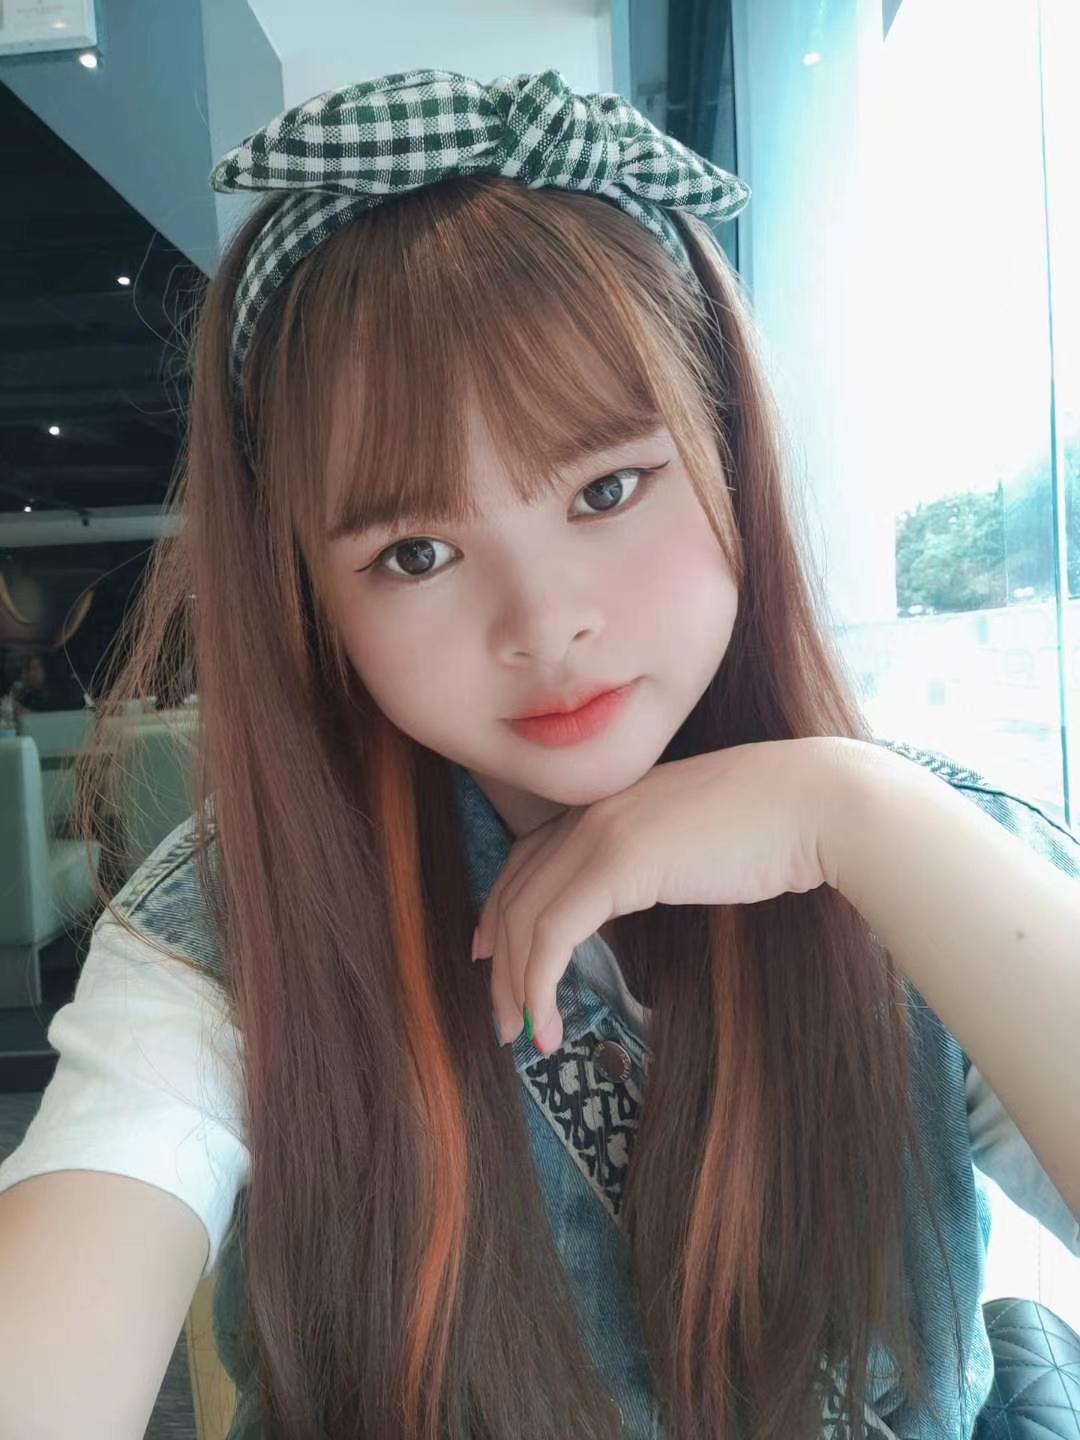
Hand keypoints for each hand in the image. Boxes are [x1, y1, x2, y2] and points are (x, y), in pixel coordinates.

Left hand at [473, 736, 853, 1053]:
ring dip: (514, 985)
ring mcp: (600, 831)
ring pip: (524, 916)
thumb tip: (635, 892)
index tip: (490, 955)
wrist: (815, 802)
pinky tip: (548, 1026)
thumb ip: (652, 857)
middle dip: (500, 961)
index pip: (528, 858)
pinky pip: (551, 933)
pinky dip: (538, 985)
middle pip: (516, 890)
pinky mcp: (617, 863)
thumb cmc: (774, 827)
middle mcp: (592, 810)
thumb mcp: (692, 840)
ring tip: (523, 1035)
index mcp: (608, 800)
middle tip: (503, 1016)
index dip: (500, 910)